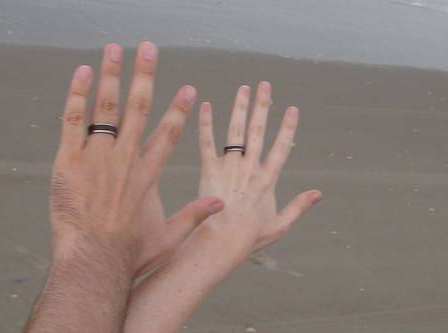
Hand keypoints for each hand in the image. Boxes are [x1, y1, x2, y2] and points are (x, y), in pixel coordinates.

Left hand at [50, 42, 221, 268]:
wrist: (94, 261)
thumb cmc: (131, 253)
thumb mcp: (169, 237)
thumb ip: (194, 215)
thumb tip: (221, 202)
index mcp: (148, 173)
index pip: (169, 133)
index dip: (179, 110)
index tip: (187, 89)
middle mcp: (126, 158)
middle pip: (138, 108)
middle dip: (145, 75)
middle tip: (149, 48)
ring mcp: (97, 156)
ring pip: (106, 107)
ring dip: (112, 75)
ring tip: (115, 48)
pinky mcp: (69, 161)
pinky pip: (73, 121)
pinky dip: (77, 95)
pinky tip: (82, 73)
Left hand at [123, 82, 321, 332]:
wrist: (222, 243)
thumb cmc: (251, 237)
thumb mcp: (281, 224)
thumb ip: (299, 206)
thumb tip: (319, 194)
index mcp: (268, 179)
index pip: (282, 147)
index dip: (287, 127)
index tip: (292, 108)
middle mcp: (250, 168)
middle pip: (258, 131)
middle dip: (263, 106)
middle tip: (265, 84)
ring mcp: (230, 167)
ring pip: (236, 132)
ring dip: (240, 108)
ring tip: (243, 88)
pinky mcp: (209, 170)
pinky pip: (207, 143)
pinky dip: (205, 124)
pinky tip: (204, 105)